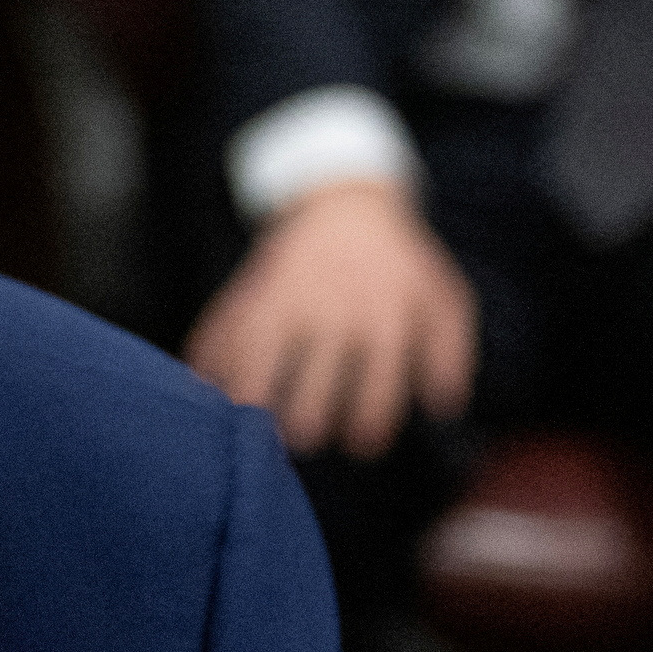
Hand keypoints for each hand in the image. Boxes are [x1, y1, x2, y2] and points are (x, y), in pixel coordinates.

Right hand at [183, 176, 477, 460]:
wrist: (347, 206)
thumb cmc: (400, 265)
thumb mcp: (443, 298)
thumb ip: (450, 354)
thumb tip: (442, 408)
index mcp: (384, 317)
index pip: (376, 389)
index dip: (367, 428)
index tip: (360, 445)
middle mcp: (333, 311)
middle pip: (311, 388)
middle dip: (305, 426)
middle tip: (302, 438)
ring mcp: (287, 299)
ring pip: (257, 359)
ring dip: (249, 400)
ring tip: (246, 425)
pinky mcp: (254, 289)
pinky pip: (222, 331)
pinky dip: (207, 360)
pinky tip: (202, 385)